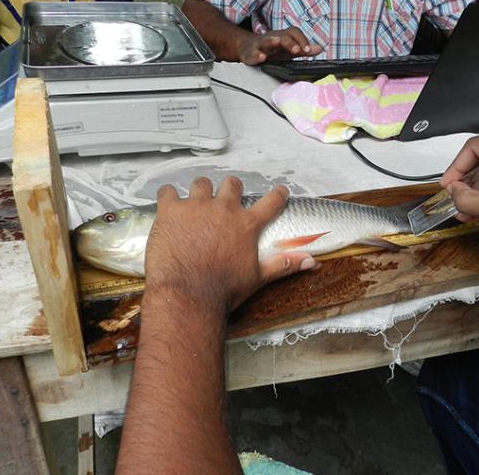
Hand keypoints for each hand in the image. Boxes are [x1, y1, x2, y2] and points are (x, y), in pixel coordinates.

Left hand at [144, 177, 315, 312]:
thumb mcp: (257, 277)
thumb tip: (310, 262)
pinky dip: (168, 196)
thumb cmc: (222, 289)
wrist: (187, 294)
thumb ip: (284, 264)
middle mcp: (224, 209)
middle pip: (232, 184)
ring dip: (200, 192)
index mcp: (246, 225)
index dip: (277, 195)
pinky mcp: (171, 210)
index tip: (279, 191)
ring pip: (201, 184)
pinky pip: (167, 192)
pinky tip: (168, 205)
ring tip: (195, 203)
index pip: (270, 202)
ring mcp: (196, 207)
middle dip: (230, 190)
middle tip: (225, 199)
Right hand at [236, 27, 322, 64]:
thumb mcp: (289, 50)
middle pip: (282, 37)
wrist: (248, 47)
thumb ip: (304, 49)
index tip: (309, 51)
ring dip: (272, 41)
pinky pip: (253, 53)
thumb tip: (320, 48)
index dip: (302, 40)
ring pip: (266, 41)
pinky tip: (261, 57)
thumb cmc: (272, 50)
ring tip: (276, 42)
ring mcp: (261, 45)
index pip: (295, 33)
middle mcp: (273, 38)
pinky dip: (257, 55)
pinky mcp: (251, 52)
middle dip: (290, 43)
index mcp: (284, 37)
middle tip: (297, 50)